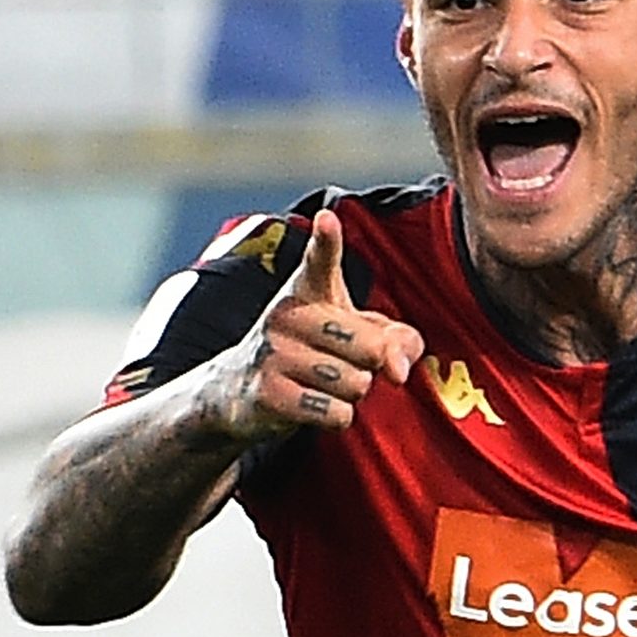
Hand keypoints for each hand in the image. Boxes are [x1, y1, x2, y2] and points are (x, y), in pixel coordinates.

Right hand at [208, 209, 424, 438]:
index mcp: (308, 289)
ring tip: (322, 383)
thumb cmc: (313, 351)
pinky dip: (337, 417)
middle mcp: (286, 314)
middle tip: (342, 363)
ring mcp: (273, 352)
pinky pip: (336, 412)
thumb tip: (399, 369)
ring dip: (352, 394)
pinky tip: (312, 405)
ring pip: (356, 384)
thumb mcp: (356, 335)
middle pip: (370, 349)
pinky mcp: (267, 392)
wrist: (238, 390)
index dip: (326, 240)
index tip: (327, 219)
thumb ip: (397, 340)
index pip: (320, 261)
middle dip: (370, 366)